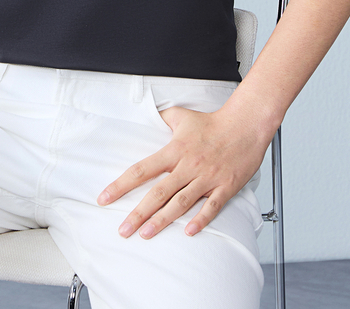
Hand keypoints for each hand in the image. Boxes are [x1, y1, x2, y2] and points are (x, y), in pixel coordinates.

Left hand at [96, 101, 269, 237]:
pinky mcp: (225, 187)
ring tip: (145, 235)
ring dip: (162, 220)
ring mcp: (207, 178)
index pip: (142, 169)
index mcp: (175, 150)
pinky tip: (189, 232)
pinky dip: (201, 220)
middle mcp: (188, 165)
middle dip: (138, 213)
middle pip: (158, 192)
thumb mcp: (181, 116)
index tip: (105, 198)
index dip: (122, 184)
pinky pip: (212, 207)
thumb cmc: (212, 122)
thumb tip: (145, 114)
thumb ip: (161, 117)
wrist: (245, 125)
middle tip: (123, 230)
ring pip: (181, 203)